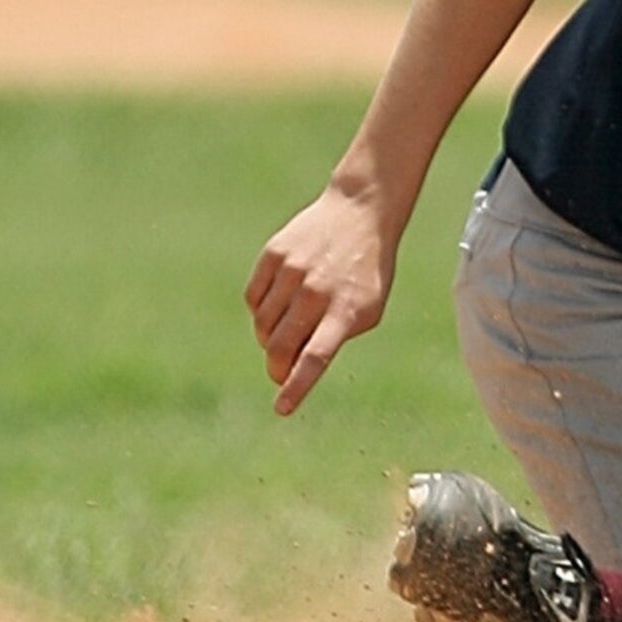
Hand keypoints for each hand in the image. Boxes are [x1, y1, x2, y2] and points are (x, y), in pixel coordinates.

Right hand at [245, 184, 399, 413]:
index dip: (296, 386)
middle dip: (277, 368)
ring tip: (287, 328)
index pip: (315, 358)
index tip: (281, 408)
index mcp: (346, 310)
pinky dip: (260, 311)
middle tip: (280, 373)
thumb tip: (299, 363)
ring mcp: (292, 272)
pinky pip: (253, 299)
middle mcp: (316, 292)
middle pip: (282, 346)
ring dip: (269, 338)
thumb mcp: (368, 307)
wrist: (359, 213)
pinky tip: (277, 305)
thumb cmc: (366, 270)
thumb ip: (337, 336)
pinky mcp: (273, 255)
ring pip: (263, 324)